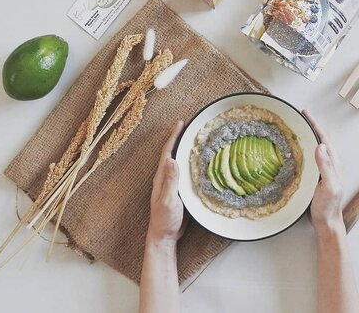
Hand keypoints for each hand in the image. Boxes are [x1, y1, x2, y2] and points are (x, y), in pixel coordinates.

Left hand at [147, 120, 186, 244]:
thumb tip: (171, 159)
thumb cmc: (164, 220)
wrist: (164, 237)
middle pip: (172, 151)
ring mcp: (171, 183)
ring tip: (195, 136)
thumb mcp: (168, 200)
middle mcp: (165, 176)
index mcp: (161, 176)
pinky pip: (184, 169)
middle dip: (180, 136)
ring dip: (185, 146)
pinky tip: (197, 159)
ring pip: (178, 159)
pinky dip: (189, 160)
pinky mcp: (178, 189)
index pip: (168, 151)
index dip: (174, 136)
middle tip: (191, 124)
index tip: (182, 122)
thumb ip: (170, 180)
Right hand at [302, 110, 344, 238]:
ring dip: (304, 137)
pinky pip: (307, 157)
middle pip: (318, 139)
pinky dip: (300, 149)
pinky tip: (292, 150)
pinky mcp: (314, 176)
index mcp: (333, 162)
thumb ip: (326, 166)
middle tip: (296, 117)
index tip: (305, 113)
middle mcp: (328, 163)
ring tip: (293, 128)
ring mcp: (321, 170)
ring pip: (312, 148)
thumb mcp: (329, 185)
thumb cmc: (328, 206)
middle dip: (308, 127)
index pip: (323, 137)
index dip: (314, 124)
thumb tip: (319, 145)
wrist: (326, 223)